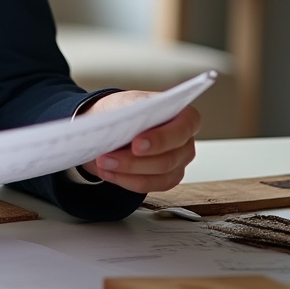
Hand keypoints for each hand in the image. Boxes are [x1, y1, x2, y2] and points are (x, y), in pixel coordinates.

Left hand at [78, 92, 200, 193]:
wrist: (116, 123)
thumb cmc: (126, 109)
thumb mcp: (127, 102)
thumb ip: (131, 112)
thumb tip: (121, 126)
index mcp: (184, 116)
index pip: (182, 129)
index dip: (160, 139)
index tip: (136, 145)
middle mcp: (186, 142)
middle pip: (167, 160)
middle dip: (134, 161)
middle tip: (107, 157)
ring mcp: (179, 162)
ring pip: (158, 176)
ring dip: (126, 172)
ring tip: (103, 163)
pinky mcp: (167, 178)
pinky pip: (149, 186)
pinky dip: (126, 180)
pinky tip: (108, 172)